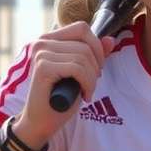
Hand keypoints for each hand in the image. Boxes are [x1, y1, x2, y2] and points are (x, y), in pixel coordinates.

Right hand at [12, 22, 114, 149]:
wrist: (41, 122)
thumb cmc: (61, 97)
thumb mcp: (81, 72)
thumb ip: (93, 55)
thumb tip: (110, 40)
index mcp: (49, 39)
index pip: (82, 28)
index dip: (96, 46)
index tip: (97, 67)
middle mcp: (41, 42)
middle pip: (85, 43)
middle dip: (95, 66)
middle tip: (90, 84)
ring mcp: (40, 53)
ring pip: (83, 57)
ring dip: (92, 78)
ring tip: (85, 91)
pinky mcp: (42, 68)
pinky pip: (77, 69)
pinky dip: (87, 84)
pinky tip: (83, 95)